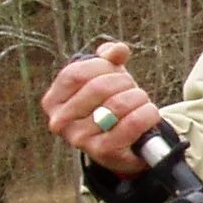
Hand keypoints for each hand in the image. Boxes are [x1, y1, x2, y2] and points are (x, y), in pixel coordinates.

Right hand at [40, 40, 161, 175]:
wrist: (123, 146)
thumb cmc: (110, 105)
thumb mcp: (106, 78)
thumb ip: (108, 59)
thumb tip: (118, 50)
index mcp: (53, 100)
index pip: (76, 72)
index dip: (103, 66)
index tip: (116, 71)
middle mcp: (60, 121)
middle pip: (98, 87)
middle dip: (125, 82)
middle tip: (133, 88)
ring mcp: (79, 139)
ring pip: (118, 105)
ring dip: (139, 98)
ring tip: (142, 101)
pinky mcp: (103, 152)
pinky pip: (132, 123)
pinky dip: (147, 114)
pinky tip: (149, 114)